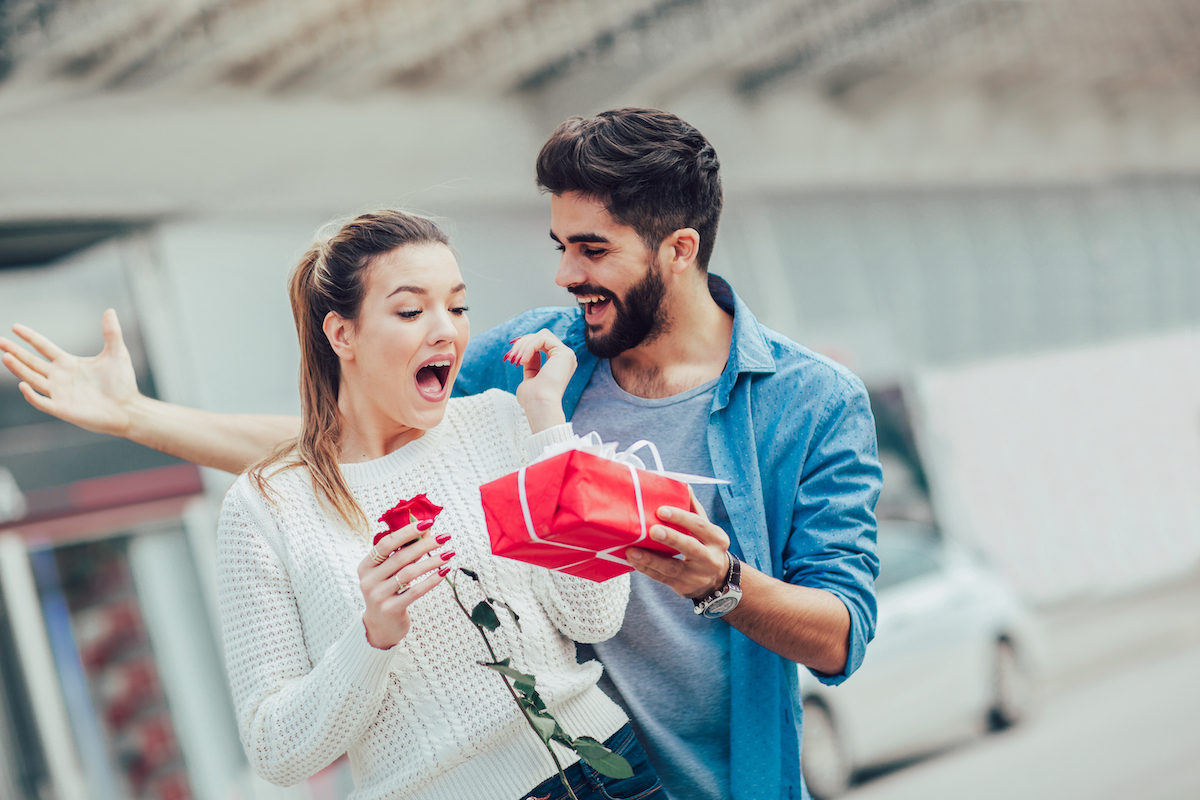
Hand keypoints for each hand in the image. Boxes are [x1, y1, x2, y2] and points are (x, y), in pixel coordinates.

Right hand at [0, 309, 140, 435]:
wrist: (128, 409)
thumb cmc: (122, 383)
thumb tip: (110, 310)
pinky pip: (42, 402)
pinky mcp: (62, 409)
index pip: (43, 347)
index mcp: (68, 363)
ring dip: (18, 369)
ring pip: (32, 379)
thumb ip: (111, 333)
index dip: (29, 337)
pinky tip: (23, 385)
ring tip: (5, 356)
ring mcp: (59, 393)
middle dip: (15, 352)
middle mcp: (59, 377)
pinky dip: (31, 395)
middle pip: (31, 362)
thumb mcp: (116, 353)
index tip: (14, 327)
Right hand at [357, 520, 451, 648]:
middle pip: (400, 557)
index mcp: (366, 566)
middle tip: (445, 537)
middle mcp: (368, 580)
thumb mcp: (391, 571)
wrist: (380, 626)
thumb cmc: (388, 592)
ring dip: (432, 561)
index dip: (407, 532)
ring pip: (409, 573)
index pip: (386, 543)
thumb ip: (404, 551)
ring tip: (449, 554)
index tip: (428, 523)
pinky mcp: (391, 609)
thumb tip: (426, 529)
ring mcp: (378, 596)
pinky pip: (415, 591)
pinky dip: (431, 580)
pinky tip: (444, 572)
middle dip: (425, 544)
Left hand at [506, 330, 576, 432]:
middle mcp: (565, 358)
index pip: (541, 344)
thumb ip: (530, 364)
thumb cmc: (532, 399)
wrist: (539, 406)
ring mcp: (566, 355)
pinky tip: (524, 360)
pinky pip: (543, 339)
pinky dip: (530, 347)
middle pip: (541, 336)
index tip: (511, 356)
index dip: (524, 345)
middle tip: (511, 357)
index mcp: (558, 363)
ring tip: (517, 359)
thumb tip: (525, 354)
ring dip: (525, 345)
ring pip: (542, 335)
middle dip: (523, 343)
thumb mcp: (529, 377)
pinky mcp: (565, 353)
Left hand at [626, 487, 731, 598]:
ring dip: (651, 559)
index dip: (681, 517)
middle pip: (690, 547)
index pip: (700, 525)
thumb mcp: (705, 528)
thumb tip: (681, 484)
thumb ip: (692, 507)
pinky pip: (662, 578)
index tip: (661, 510)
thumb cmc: (704, 545)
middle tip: (652, 530)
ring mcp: (697, 576)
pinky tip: (633, 561)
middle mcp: (711, 559)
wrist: (715, 580)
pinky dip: (646, 569)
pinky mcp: (683, 587)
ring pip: (672, 568)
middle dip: (671, 538)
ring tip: (632, 551)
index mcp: (717, 539)